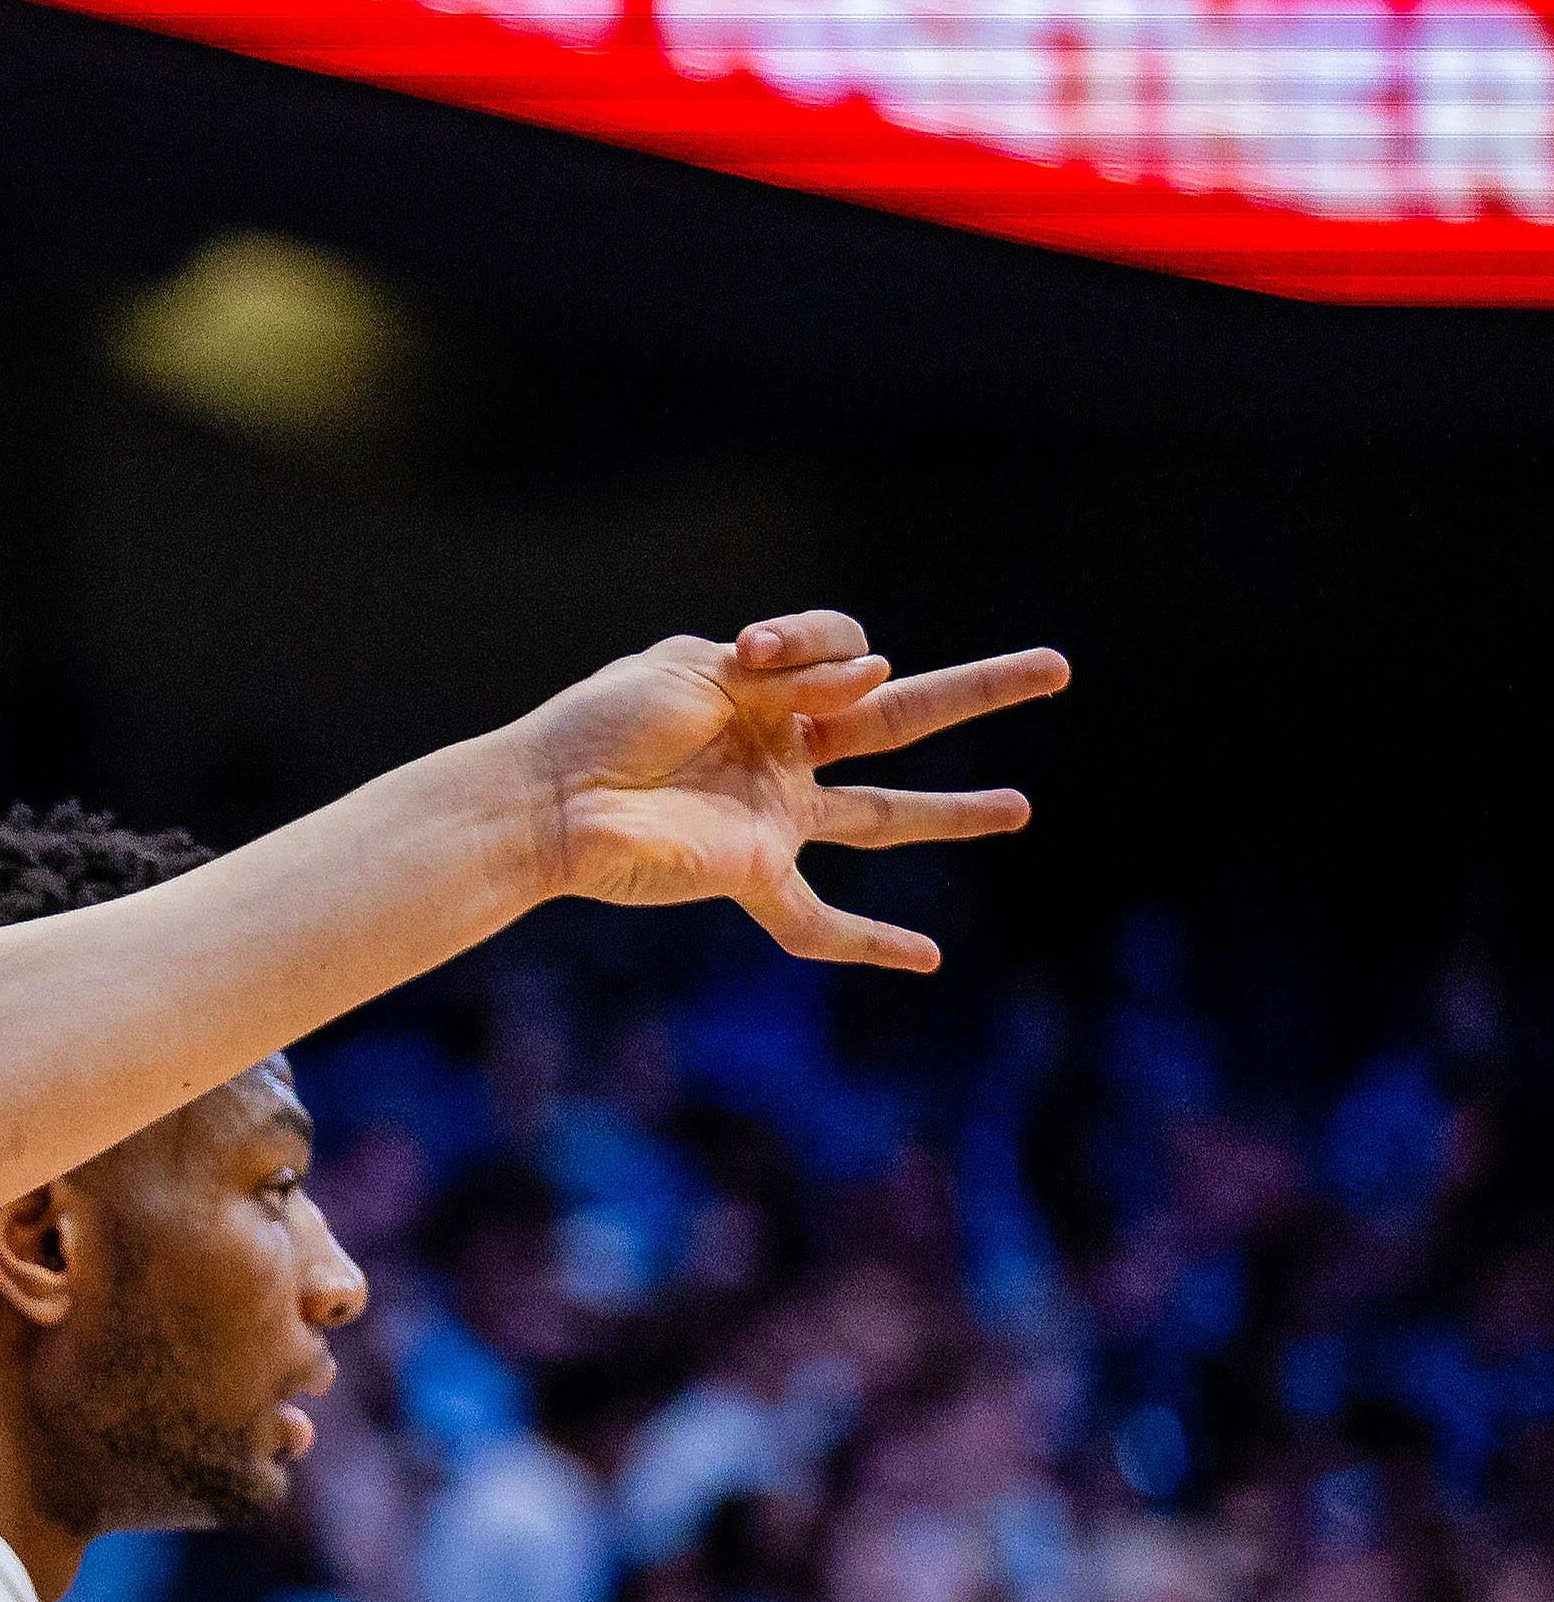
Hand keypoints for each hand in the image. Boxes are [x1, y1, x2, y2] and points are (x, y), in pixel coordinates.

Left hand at [489, 611, 1055, 970]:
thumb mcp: (697, 668)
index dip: (819, 642)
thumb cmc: (601, 723)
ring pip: (882, 813)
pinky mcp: (751, 871)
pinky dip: (869, 943)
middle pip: (901, 717)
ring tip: (1022, 809)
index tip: (761, 653)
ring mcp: (773, 814)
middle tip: (1057, 667)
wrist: (544, 795)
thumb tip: (879, 671)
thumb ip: (791, 669)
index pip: (844, 649)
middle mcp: (780, 750)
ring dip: (952, 811)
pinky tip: (926, 959)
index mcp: (764, 692)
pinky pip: (817, 920)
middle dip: (979, 692)